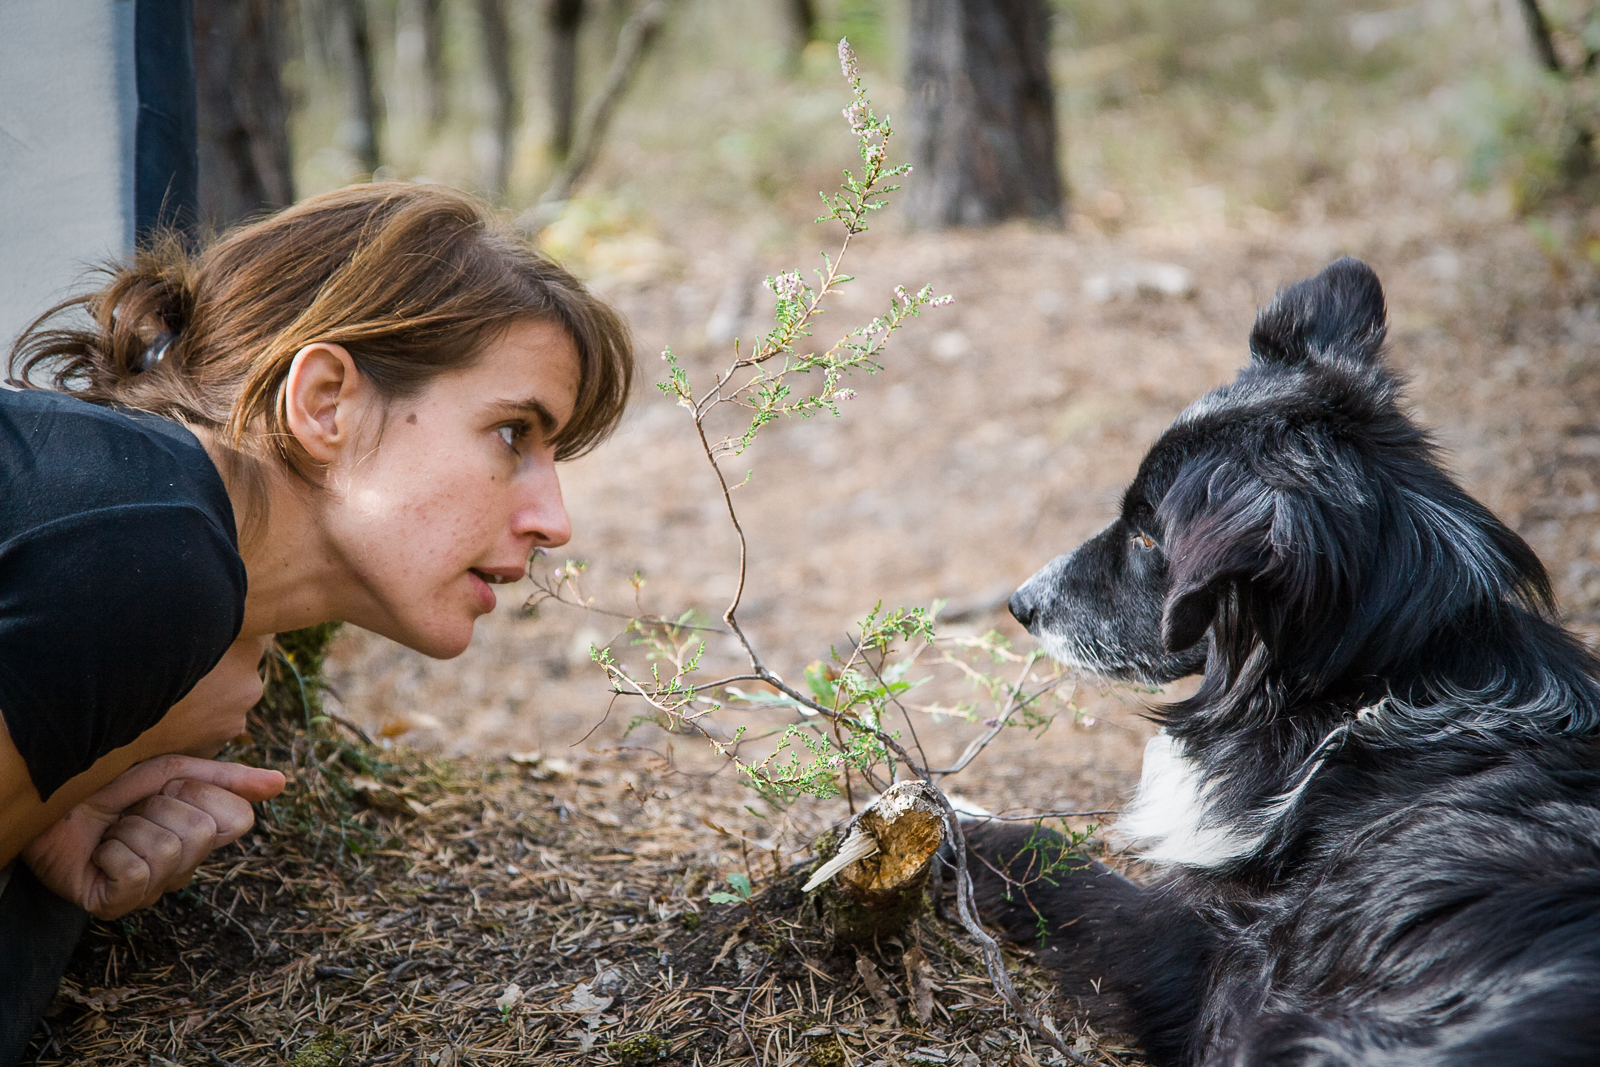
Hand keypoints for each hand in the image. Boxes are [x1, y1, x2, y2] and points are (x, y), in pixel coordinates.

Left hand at [20, 755, 285, 918]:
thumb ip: (228, 779)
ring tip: (113, 830)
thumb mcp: (174, 771)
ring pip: (169, 852)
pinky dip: (111, 851)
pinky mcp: (118, 904)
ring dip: (131, 828)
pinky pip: (136, 873)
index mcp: (202, 834)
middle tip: (133, 811)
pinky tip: (100, 852)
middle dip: (158, 808)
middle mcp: (184, 867)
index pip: (237, 820)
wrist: (51, 800)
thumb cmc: (112, 786)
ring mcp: (152, 889)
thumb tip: (283, 783)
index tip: (169, 787)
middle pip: (202, 834)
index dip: (201, 794)